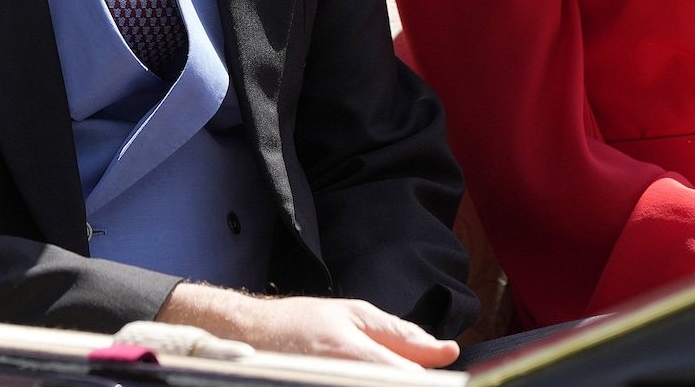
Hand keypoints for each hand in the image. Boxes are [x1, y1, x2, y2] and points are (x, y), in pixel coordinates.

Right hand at [161, 283, 457, 369]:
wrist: (244, 338)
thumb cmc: (301, 323)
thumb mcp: (354, 315)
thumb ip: (403, 335)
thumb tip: (447, 350)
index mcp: (354, 354)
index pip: (409, 382)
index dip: (432, 383)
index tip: (451, 382)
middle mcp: (340, 377)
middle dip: (409, 383)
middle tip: (411, 373)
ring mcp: (321, 386)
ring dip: (385, 383)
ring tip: (371, 370)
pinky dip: (368, 386)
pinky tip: (359, 378)